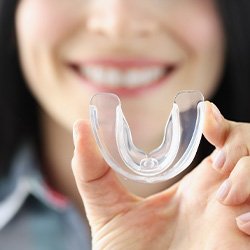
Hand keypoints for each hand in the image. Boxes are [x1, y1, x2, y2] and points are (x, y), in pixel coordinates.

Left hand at [72, 102, 249, 249]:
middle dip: (240, 139)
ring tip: (222, 196)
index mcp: (196, 186)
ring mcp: (238, 213)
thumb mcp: (109, 209)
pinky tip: (238, 225)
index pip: (223, 141)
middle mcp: (221, 194)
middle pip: (249, 145)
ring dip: (249, 173)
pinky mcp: (246, 236)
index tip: (206, 115)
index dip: (220, 123)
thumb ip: (93, 172)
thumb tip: (80, 128)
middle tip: (217, 159)